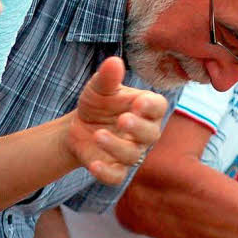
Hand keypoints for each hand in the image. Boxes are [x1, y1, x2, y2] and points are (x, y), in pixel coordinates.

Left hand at [68, 57, 167, 183]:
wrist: (79, 126)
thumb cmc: (98, 103)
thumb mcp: (99, 88)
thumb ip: (108, 77)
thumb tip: (114, 61)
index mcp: (146, 108)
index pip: (158, 107)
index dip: (151, 106)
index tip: (138, 102)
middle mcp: (144, 132)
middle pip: (151, 134)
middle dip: (138, 128)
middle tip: (122, 119)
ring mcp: (131, 152)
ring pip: (133, 156)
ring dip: (116, 146)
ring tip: (98, 135)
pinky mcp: (115, 168)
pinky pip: (117, 176)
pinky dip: (106, 172)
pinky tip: (93, 164)